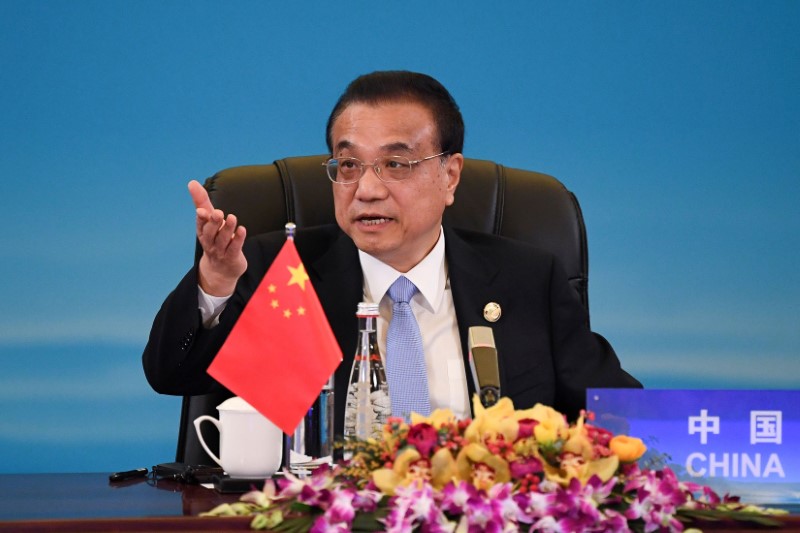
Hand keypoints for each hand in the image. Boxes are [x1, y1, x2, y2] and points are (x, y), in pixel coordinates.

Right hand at [188, 180, 246, 295]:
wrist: (221, 269)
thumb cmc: (214, 238)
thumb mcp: (208, 220)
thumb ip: (202, 201)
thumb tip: (192, 182)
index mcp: (203, 232)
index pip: (200, 224)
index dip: (201, 218)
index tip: (201, 211)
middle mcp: (210, 242)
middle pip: (210, 232)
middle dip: (213, 223)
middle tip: (218, 213)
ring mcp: (220, 251)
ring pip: (223, 240)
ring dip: (227, 229)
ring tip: (232, 217)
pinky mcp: (232, 257)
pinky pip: (234, 248)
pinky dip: (238, 239)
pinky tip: (242, 230)